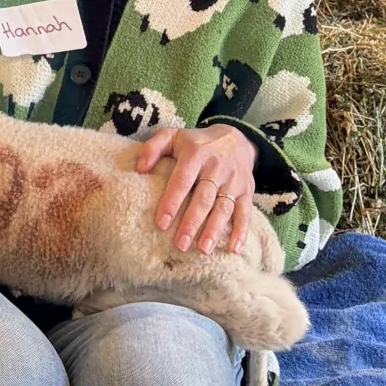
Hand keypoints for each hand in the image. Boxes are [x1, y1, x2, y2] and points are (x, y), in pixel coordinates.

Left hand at [135, 125, 257, 255]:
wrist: (235, 137)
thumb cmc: (195, 143)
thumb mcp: (172, 136)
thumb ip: (152, 147)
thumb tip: (139, 168)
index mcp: (196, 154)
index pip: (182, 180)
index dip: (172, 202)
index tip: (161, 223)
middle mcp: (216, 168)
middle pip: (203, 198)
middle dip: (191, 223)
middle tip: (179, 244)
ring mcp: (233, 180)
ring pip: (223, 208)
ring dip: (214, 230)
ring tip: (202, 250)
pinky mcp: (246, 191)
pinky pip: (245, 212)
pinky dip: (241, 231)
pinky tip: (234, 249)